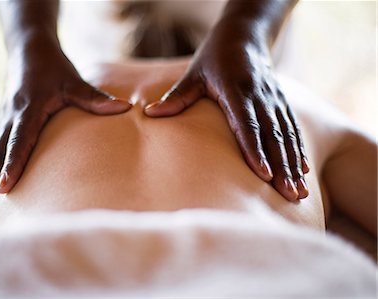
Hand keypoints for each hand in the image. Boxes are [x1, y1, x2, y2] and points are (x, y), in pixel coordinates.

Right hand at [0, 35, 130, 223]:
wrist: (28, 50)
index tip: (4, 188)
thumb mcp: (74, 81)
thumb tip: (126, 108)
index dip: (12, 165)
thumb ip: (95, 98)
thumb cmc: (54, 67)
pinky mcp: (3, 125)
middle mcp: (10, 118)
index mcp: (27, 109)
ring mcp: (3, 123)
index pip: (19, 141)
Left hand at [144, 21, 308, 200]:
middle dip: (282, 167)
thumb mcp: (195, 73)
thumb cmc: (215, 57)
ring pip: (286, 135)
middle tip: (289, 195)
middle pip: (272, 135)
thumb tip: (150, 113)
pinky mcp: (282, 101)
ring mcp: (274, 99)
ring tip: (298, 192)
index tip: (262, 175)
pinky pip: (292, 128)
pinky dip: (298, 150)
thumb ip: (178, 96)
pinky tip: (303, 170)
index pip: (247, 124)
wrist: (245, 36)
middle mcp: (260, 95)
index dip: (255, 149)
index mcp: (237, 89)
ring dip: (293, 164)